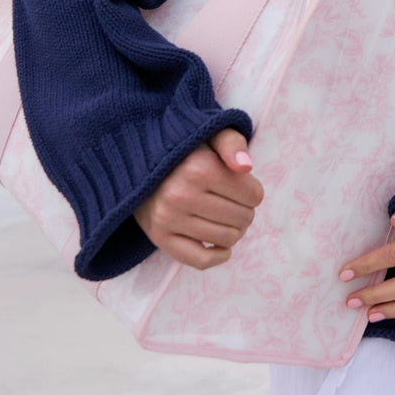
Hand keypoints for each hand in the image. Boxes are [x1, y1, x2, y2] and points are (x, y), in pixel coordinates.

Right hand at [134, 128, 263, 269]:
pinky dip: (218, 255)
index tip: (244, 186)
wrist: (140, 163)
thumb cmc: (185, 149)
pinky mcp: (159, 238)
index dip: (254, 191)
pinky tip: (221, 245)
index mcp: (199, 168)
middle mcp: (182, 195)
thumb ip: (232, 144)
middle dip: (246, 211)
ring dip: (235, 231)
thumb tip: (245, 166)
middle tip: (235, 202)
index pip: (253, 195)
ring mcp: (168, 219)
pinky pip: (200, 260)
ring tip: (227, 217)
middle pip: (242, 218)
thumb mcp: (210, 134)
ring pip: (226, 239)